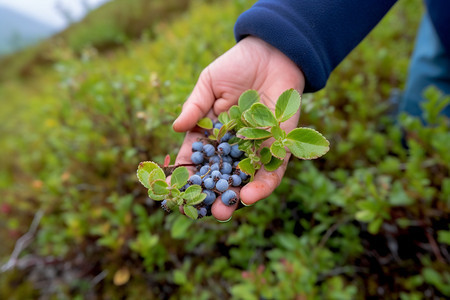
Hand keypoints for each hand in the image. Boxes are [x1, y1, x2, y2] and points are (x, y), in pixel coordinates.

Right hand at [172, 36, 304, 220]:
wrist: (273, 52)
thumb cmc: (237, 65)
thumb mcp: (210, 84)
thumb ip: (195, 107)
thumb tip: (176, 129)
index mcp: (214, 132)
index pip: (198, 158)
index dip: (186, 173)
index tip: (173, 189)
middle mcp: (234, 145)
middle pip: (221, 175)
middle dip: (211, 194)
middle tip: (200, 211)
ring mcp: (256, 147)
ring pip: (245, 179)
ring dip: (235, 197)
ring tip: (223, 212)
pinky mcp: (279, 146)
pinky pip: (273, 170)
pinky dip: (263, 184)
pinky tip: (250, 195)